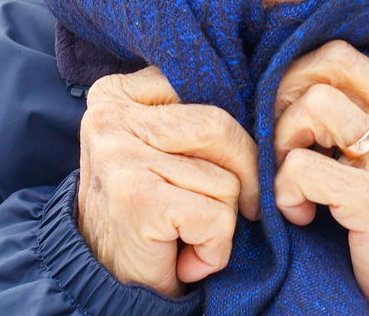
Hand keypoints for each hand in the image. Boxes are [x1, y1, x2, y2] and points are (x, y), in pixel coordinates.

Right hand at [77, 66, 260, 295]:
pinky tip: (187, 257)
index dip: (233, 135)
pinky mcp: (138, 200)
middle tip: (229, 209)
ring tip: (188, 234)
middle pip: (221, 127)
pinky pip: (217, 218)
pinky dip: (215, 250)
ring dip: (223, 220)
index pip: (206, 87)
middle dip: (243, 177)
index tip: (219, 169)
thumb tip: (265, 106)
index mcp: (115, 93)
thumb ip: (193, 115)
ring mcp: (121, 157)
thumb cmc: (144, 211)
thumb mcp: (159, 146)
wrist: (104, 281)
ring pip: (225, 177)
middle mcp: (110, 118)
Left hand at [272, 41, 368, 314]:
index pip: (343, 56)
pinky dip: (285, 191)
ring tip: (294, 177)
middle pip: (332, 62)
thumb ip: (361, 113)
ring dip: (286, 143)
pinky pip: (302, 167)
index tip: (297, 125)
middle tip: (287, 141)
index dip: (302, 83)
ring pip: (316, 103)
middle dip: (289, 95)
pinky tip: (300, 213)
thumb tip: (294, 78)